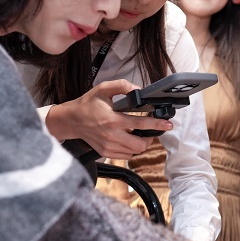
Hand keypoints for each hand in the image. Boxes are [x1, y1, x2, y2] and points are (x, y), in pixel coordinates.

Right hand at [45, 80, 172, 158]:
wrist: (71, 120)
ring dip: (140, 143)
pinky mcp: (106, 152)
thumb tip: (138, 90)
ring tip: (137, 134)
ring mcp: (108, 146)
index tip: (168, 124)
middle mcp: (111, 135)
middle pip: (141, 144)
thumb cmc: (87, 105)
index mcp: (113, 120)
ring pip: (135, 151)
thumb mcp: (103, 89)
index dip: (157, 124)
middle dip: (150, 137)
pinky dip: (130, 148)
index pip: (141, 124)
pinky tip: (126, 139)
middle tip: (150, 130)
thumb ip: (122, 86)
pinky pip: (126, 155)